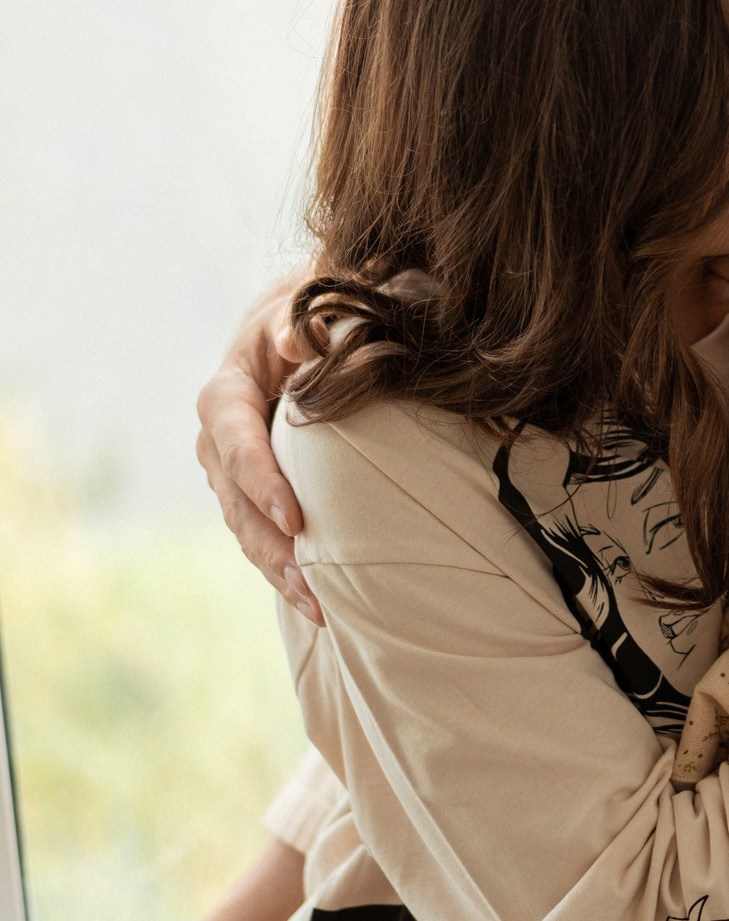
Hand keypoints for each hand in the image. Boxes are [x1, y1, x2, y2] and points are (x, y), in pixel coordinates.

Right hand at [195, 273, 321, 624]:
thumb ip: (302, 327)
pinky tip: (319, 606)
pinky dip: (286, 571)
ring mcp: (230, 475)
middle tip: (311, 583)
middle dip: (272, 546)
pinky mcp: (251, 496)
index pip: (237, 444)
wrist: (294, 331)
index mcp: (224, 398)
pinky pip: (263, 538)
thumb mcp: (298, 312)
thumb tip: (306, 340)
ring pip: (247, 530)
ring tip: (319, 608)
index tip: (295, 518)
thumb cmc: (303, 319)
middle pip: (238, 503)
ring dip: (280, 571)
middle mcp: (217, 442)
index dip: (263, 483)